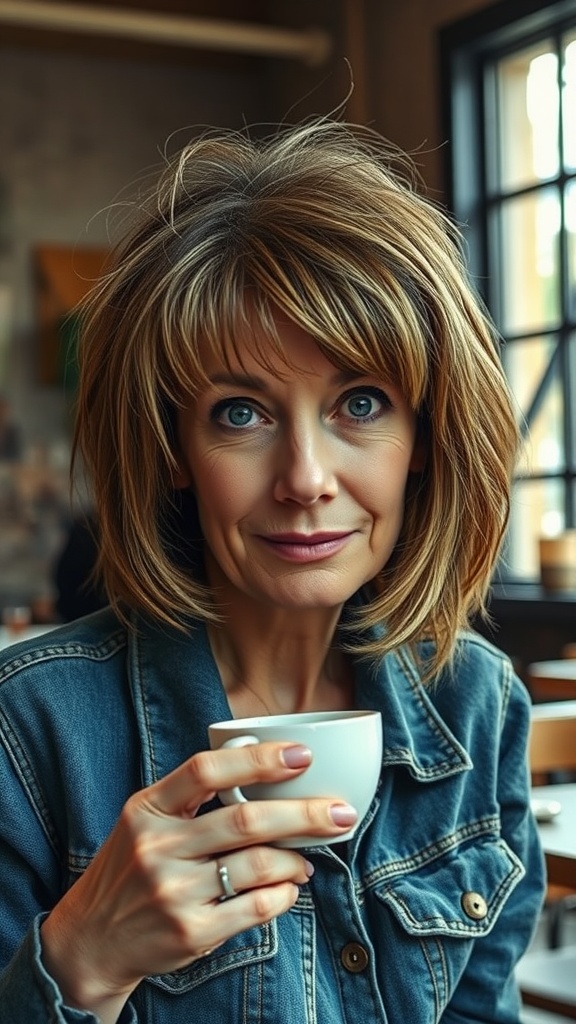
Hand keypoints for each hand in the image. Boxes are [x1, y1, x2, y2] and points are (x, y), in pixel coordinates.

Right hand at [40, 741, 356, 1022]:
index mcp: (148, 808)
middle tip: (341, 812)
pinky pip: (255, 908)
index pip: (207, 770)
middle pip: (246, 821)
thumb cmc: (133, 866)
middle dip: (304, 814)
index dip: (258, 759)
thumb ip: (192, 795)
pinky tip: (289, 888)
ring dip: (296, 860)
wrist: (93, 937)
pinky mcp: (191, 932)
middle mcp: (158, 847)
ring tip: (308, 858)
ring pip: (258, 865)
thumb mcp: (145, 818)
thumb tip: (264, 767)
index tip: (302, 755)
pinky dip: (283, 895)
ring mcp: (174, 892)